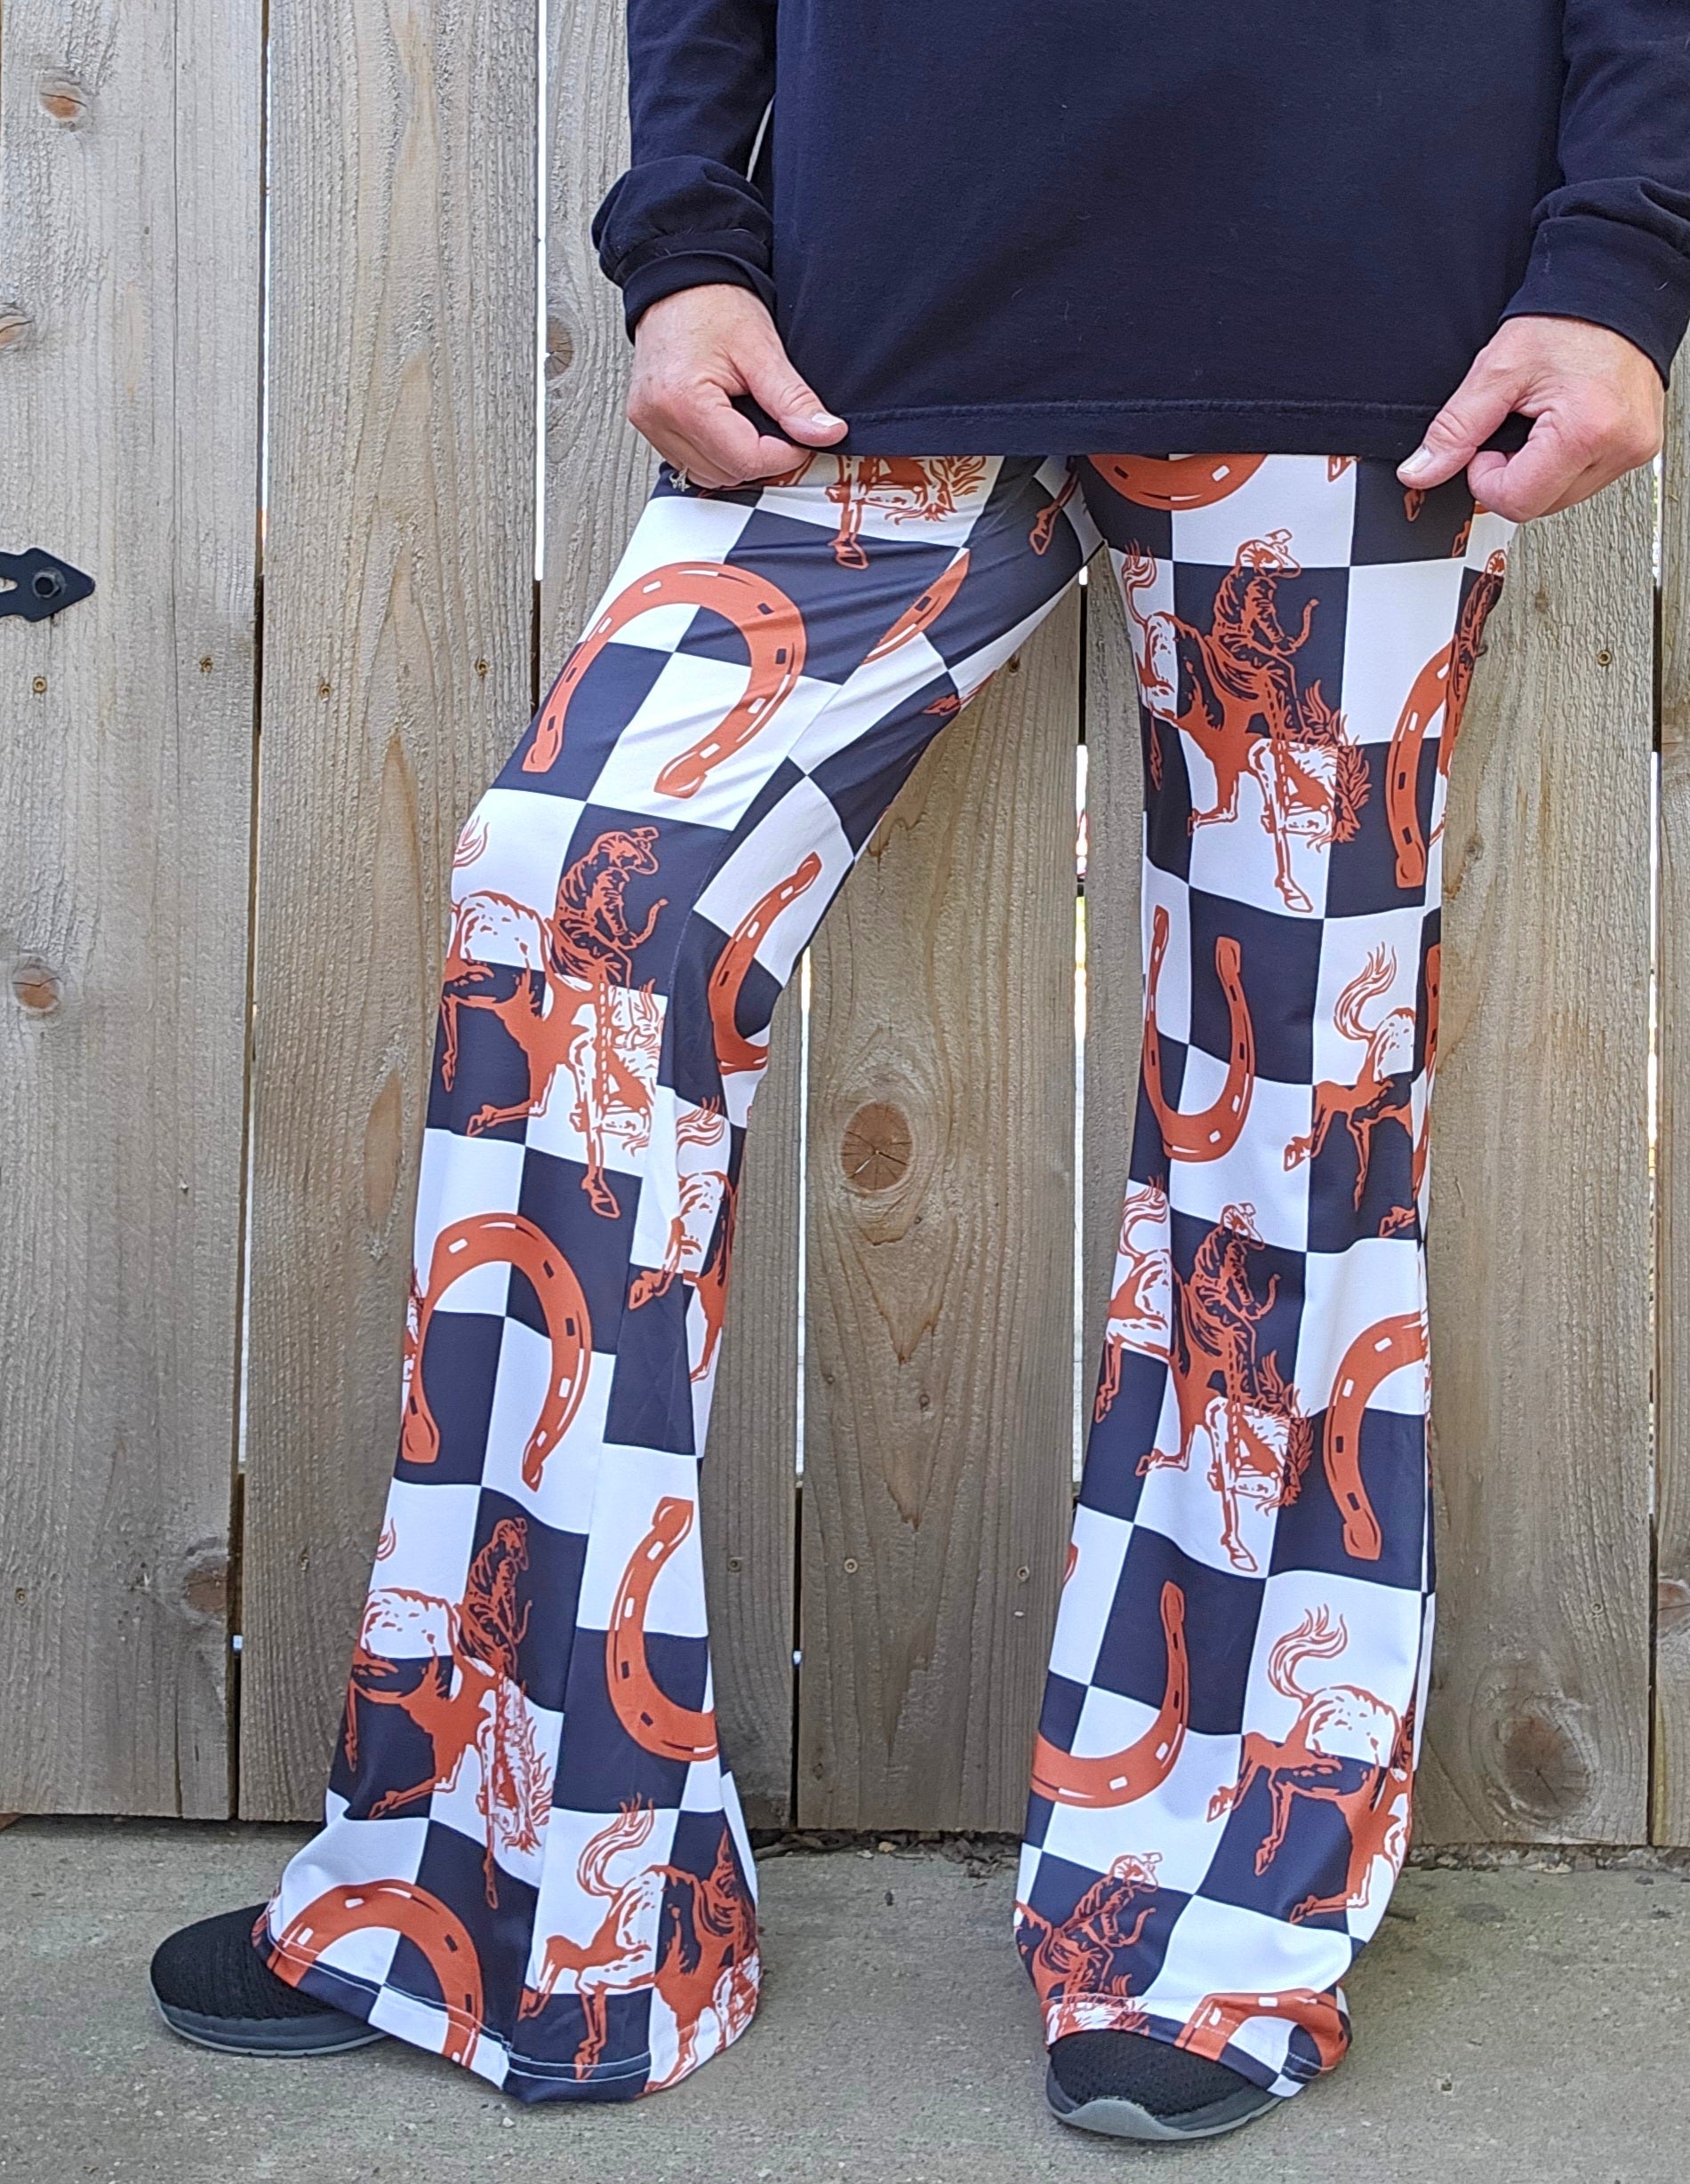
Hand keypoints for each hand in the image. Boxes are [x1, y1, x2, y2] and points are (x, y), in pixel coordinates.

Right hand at [627, 284, 846, 486]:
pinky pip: (689, 462)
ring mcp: (649, 424)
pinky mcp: (647, 424)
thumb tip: (826, 434)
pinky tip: (727, 425)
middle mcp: (658, 418)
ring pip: (708, 475)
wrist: (678, 277)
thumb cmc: (712, 303)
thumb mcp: (762, 349)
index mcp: (684, 400)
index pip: (746, 460)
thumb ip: (794, 399)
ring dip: (737, 460)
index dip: (784, 455)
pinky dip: (715, 453)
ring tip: (749, 420)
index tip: (800, 437)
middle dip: (761, 457)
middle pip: (727, 474)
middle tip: (778, 426)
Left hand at [1397, 315, 1663, 520]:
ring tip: (1543, 421)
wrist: (1615, 292)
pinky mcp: (1638, 448)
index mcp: (1587, 431)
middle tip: (1516, 425)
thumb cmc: (1568, 321)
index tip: (1487, 443)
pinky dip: (1562, 463)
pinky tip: (1563, 427)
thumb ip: (1455, 428)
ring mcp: (1634, 451)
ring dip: (1537, 471)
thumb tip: (1420, 472)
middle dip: (1513, 475)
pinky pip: (1583, 481)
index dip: (1487, 478)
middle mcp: (1620, 448)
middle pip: (1537, 506)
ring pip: (1559, 500)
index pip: (1515, 502)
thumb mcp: (1497, 369)